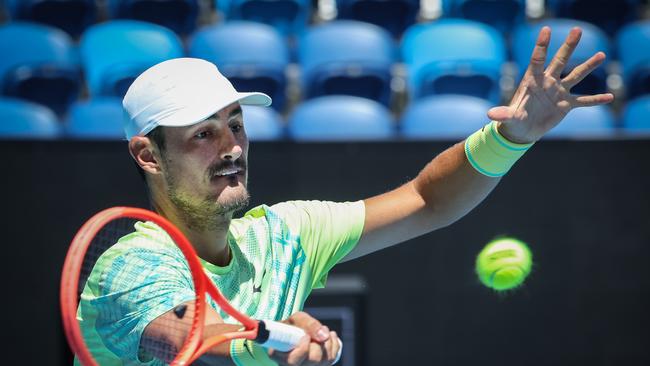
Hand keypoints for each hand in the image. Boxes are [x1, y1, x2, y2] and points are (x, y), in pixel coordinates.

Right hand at [268, 311, 341, 365]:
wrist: (297, 331)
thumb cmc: (293, 325)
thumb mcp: (296, 319)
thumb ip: (308, 324)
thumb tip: (324, 336)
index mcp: (279, 355)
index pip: (293, 361)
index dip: (303, 349)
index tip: (306, 336)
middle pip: (313, 360)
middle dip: (319, 342)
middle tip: (317, 330)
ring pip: (325, 361)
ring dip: (328, 342)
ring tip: (323, 330)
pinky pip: (332, 359)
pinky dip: (334, 345)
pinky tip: (329, 337)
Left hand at [488, 26, 613, 143]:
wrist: (522, 131)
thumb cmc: (513, 121)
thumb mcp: (509, 117)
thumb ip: (503, 114)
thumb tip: (491, 115)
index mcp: (532, 81)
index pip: (538, 60)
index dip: (541, 46)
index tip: (546, 30)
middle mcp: (548, 82)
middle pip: (560, 60)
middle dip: (568, 46)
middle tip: (577, 29)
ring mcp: (558, 92)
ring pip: (576, 75)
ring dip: (588, 66)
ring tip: (601, 55)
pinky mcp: (566, 104)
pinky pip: (584, 101)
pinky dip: (596, 99)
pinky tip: (609, 97)